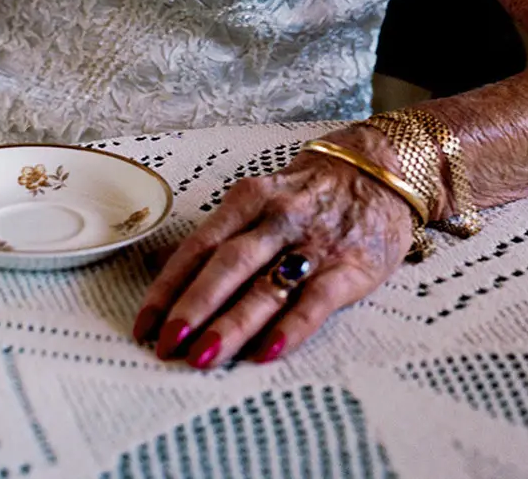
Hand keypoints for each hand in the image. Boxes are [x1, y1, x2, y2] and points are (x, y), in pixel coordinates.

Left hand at [133, 128, 415, 367]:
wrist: (382, 170)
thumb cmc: (311, 191)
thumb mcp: (264, 197)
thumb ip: (226, 234)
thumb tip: (169, 273)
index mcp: (250, 199)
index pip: (199, 244)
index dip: (169, 286)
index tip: (144, 325)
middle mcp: (277, 218)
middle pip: (227, 265)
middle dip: (193, 306)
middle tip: (166, 345)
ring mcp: (314, 242)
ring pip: (265, 285)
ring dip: (231, 324)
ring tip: (202, 357)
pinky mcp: (350, 267)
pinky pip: (316, 302)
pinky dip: (290, 329)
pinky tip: (266, 353)